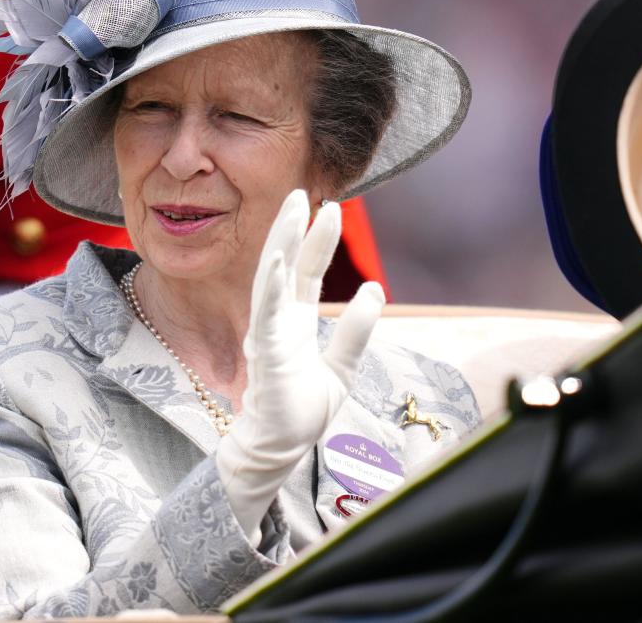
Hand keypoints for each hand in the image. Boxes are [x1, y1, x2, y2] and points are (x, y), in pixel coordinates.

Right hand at [215, 190, 384, 541]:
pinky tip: (279, 259)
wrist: (278, 450)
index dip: (317, 240)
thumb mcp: (342, 368)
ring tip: (293, 208)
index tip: (331, 207)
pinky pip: (267, 311)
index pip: (306, 272)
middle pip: (285, 263)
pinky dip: (272, 284)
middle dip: (293, 226)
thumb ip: (355, 331)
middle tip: (303, 190)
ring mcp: (269, 333)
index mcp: (294, 322)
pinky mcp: (267, 352)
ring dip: (282, 241)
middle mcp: (278, 321)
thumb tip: (374, 289)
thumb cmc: (300, 412)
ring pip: (272, 276)